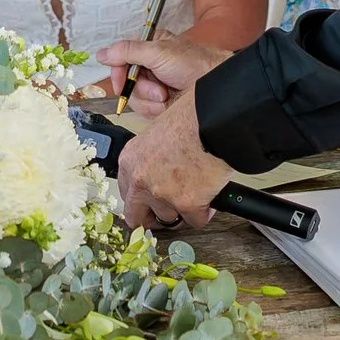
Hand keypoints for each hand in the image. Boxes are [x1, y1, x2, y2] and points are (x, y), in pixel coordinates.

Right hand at [97, 33, 227, 119]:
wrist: (216, 87)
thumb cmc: (195, 63)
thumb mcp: (158, 52)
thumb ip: (127, 51)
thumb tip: (102, 54)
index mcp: (149, 48)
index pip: (120, 60)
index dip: (118, 74)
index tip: (119, 83)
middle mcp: (151, 66)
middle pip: (126, 83)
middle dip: (143, 89)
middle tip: (159, 89)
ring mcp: (156, 86)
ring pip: (135, 99)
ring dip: (151, 100)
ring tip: (168, 95)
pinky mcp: (163, 103)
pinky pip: (146, 111)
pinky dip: (156, 109)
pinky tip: (170, 103)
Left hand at [115, 88, 232, 228]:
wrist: (213, 121)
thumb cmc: (190, 118)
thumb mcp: (158, 131)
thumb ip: (153, 156)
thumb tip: (161, 168)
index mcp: (130, 160)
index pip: (126, 193)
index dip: (141, 199)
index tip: (150, 202)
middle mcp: (140, 180)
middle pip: (136, 216)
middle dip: (152, 218)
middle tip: (168, 213)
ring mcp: (162, 195)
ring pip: (170, 218)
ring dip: (183, 211)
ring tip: (196, 195)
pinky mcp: (187, 204)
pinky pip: (196, 220)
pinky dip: (205, 212)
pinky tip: (210, 199)